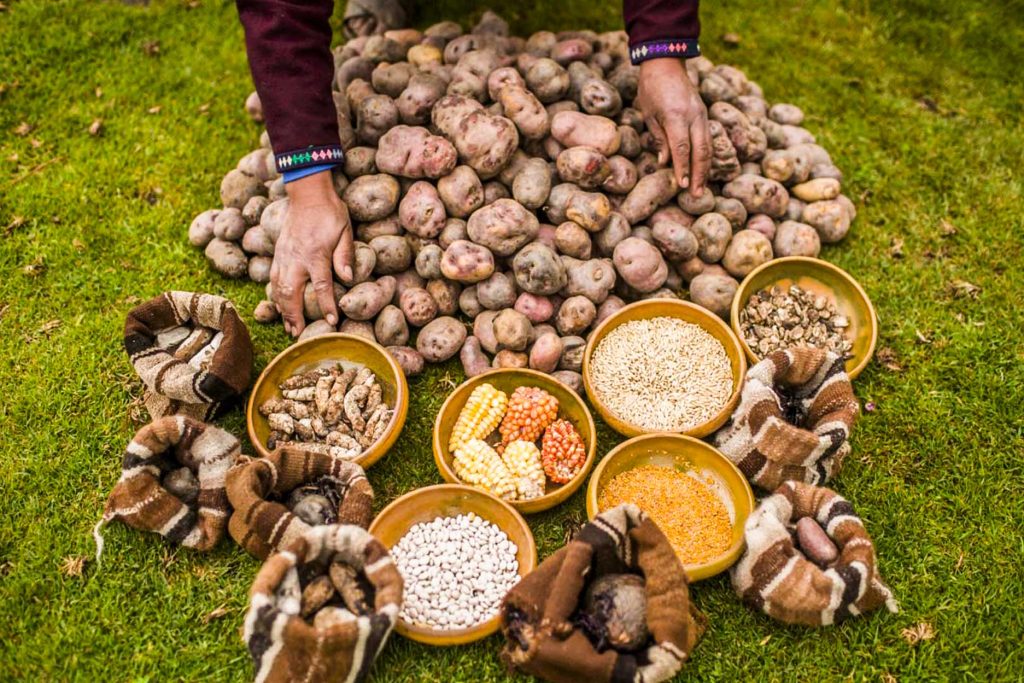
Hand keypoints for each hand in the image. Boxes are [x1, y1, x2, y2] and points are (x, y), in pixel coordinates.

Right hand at [272, 171, 353, 336]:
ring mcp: (285, 255)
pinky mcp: (279, 252)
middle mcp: (296, 257)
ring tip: (288, 326)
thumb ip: (345, 256)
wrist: (307, 192)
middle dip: (294, 316)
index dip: (326, 306)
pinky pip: (273, 278)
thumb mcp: (345, 231)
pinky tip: (279, 305)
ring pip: (278, 287)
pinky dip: (275, 294)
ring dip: (282, 309)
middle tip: (298, 334)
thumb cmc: (330, 211)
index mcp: (316, 254)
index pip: (321, 286)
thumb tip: (349, 278)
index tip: (332, 321)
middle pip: (291, 293)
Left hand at [635, 57, 710, 194]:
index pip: (682, 148)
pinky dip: (706, 155)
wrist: (666, 63)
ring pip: (708, 146)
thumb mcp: (648, 114)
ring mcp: (701, 114)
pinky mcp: (703, 113)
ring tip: (701, 187)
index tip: (682, 185)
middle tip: (697, 194)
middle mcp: (693, 116)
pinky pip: (707, 138)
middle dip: (699, 174)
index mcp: (676, 116)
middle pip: (701, 151)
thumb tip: (665, 162)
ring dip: (706, 168)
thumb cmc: (651, 88)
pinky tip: (703, 169)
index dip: (683, 168)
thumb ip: (659, 138)